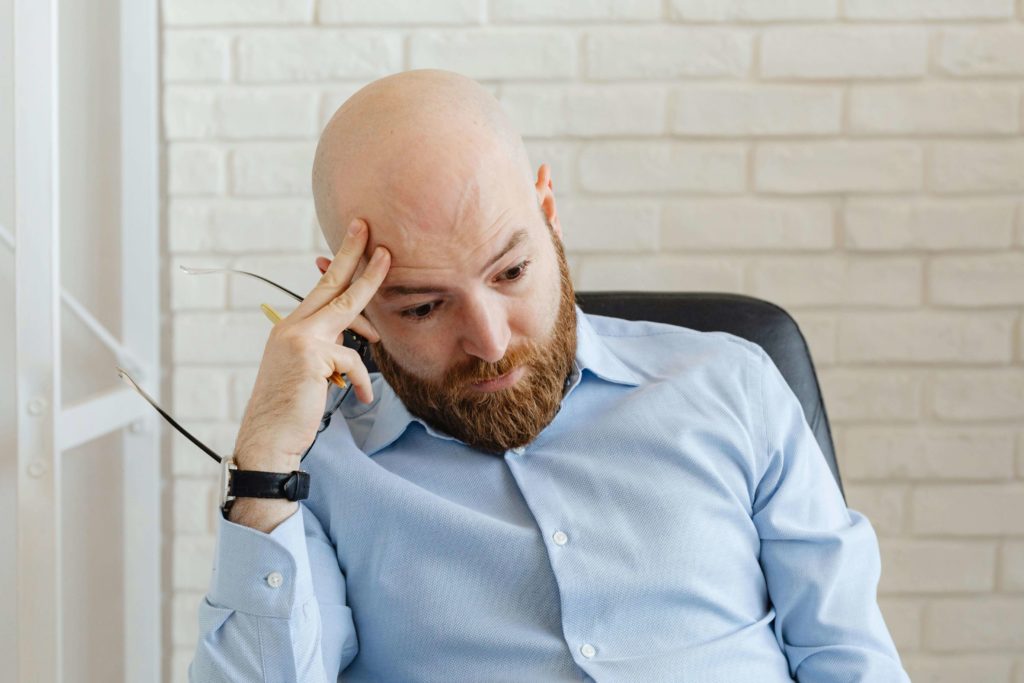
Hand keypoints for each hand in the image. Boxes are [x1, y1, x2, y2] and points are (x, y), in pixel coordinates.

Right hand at [233, 219, 389, 470]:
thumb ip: (328, 347)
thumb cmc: (292, 408)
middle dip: (354, 253)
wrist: (269, 438)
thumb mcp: (310, 371)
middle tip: (368, 227)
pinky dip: (358, 381)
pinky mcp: (311, 355)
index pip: (321, 288)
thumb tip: (359, 333)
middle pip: (332, 282)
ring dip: (369, 317)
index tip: (357, 238)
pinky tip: (359, 398)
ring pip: (346, 310)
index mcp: (291, 326)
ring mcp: (300, 337)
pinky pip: (352, 360)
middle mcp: (293, 325)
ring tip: (379, 337)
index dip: (340, 262)